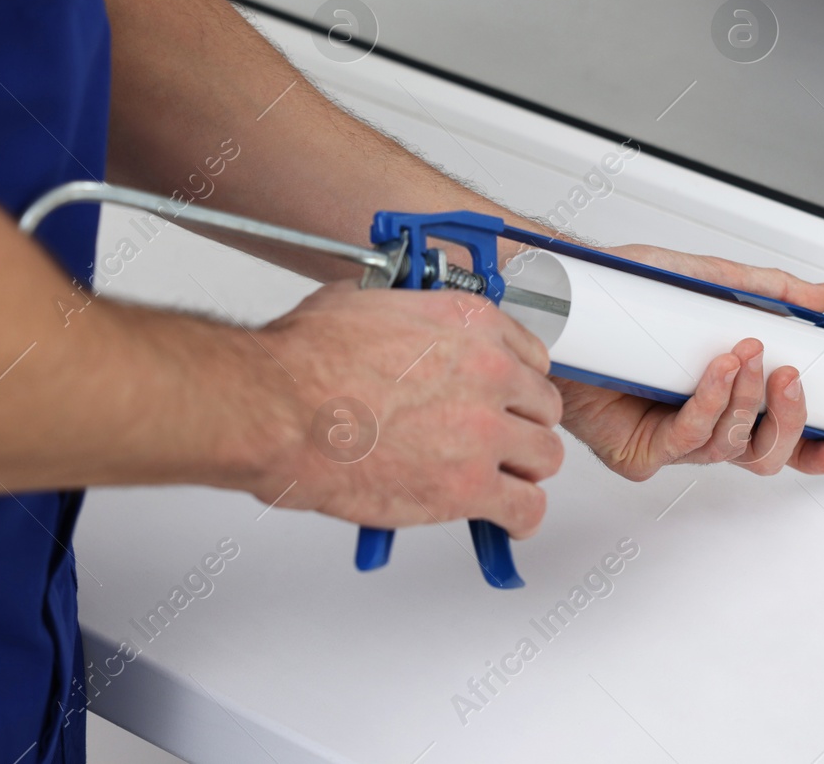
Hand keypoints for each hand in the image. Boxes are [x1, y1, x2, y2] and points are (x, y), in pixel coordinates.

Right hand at [256, 283, 563, 537]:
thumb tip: (407, 328)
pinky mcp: (468, 487)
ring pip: (544, 457)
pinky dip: (519, 518)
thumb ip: (410, 319)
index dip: (517, 383)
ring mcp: (483, 432)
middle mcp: (489, 372)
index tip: (506, 398)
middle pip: (544, 408)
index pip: (532, 356)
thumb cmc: (305, 361)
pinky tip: (506, 519)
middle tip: (498, 440)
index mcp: (470, 323)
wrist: (279, 410)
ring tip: (501, 479)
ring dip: (524, 469)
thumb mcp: (367, 304)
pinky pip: (526, 509)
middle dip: (521, 425)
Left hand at [553, 244, 823, 480]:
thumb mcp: (704, 280)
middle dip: (788, 420)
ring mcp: (667, 439)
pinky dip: (708, 407)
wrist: (562, 298)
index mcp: (720, 395)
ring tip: (744, 354)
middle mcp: (697, 422)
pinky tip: (715, 374)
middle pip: (762, 452)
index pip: (775, 432)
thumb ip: (765, 290)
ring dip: (745, 401)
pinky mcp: (635, 452)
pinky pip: (684, 441)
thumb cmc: (621, 293)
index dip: (812, 446)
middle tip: (790, 378)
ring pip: (728, 447)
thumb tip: (820, 299)